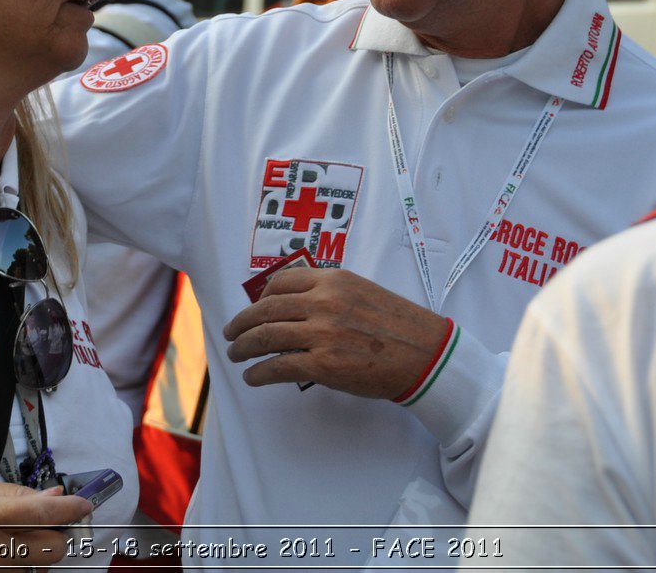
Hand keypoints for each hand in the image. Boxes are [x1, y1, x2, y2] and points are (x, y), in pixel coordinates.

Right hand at [0, 478, 89, 570]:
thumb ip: (19, 493)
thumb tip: (57, 495)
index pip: (35, 512)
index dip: (67, 509)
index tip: (84, 505)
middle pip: (50, 548)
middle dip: (57, 536)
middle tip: (49, 526)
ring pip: (40, 567)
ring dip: (38, 553)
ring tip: (17, 541)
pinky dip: (24, 567)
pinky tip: (9, 555)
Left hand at [222, 268, 449, 398]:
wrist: (425, 355)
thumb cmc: (398, 326)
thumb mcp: (362, 292)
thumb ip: (330, 294)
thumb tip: (296, 307)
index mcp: (333, 280)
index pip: (281, 282)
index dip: (260, 298)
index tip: (254, 308)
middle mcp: (323, 301)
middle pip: (266, 310)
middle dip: (241, 324)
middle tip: (231, 334)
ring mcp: (321, 333)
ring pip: (265, 337)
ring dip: (243, 348)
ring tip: (236, 355)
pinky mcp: (322, 364)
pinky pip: (278, 367)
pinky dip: (259, 373)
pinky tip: (253, 376)